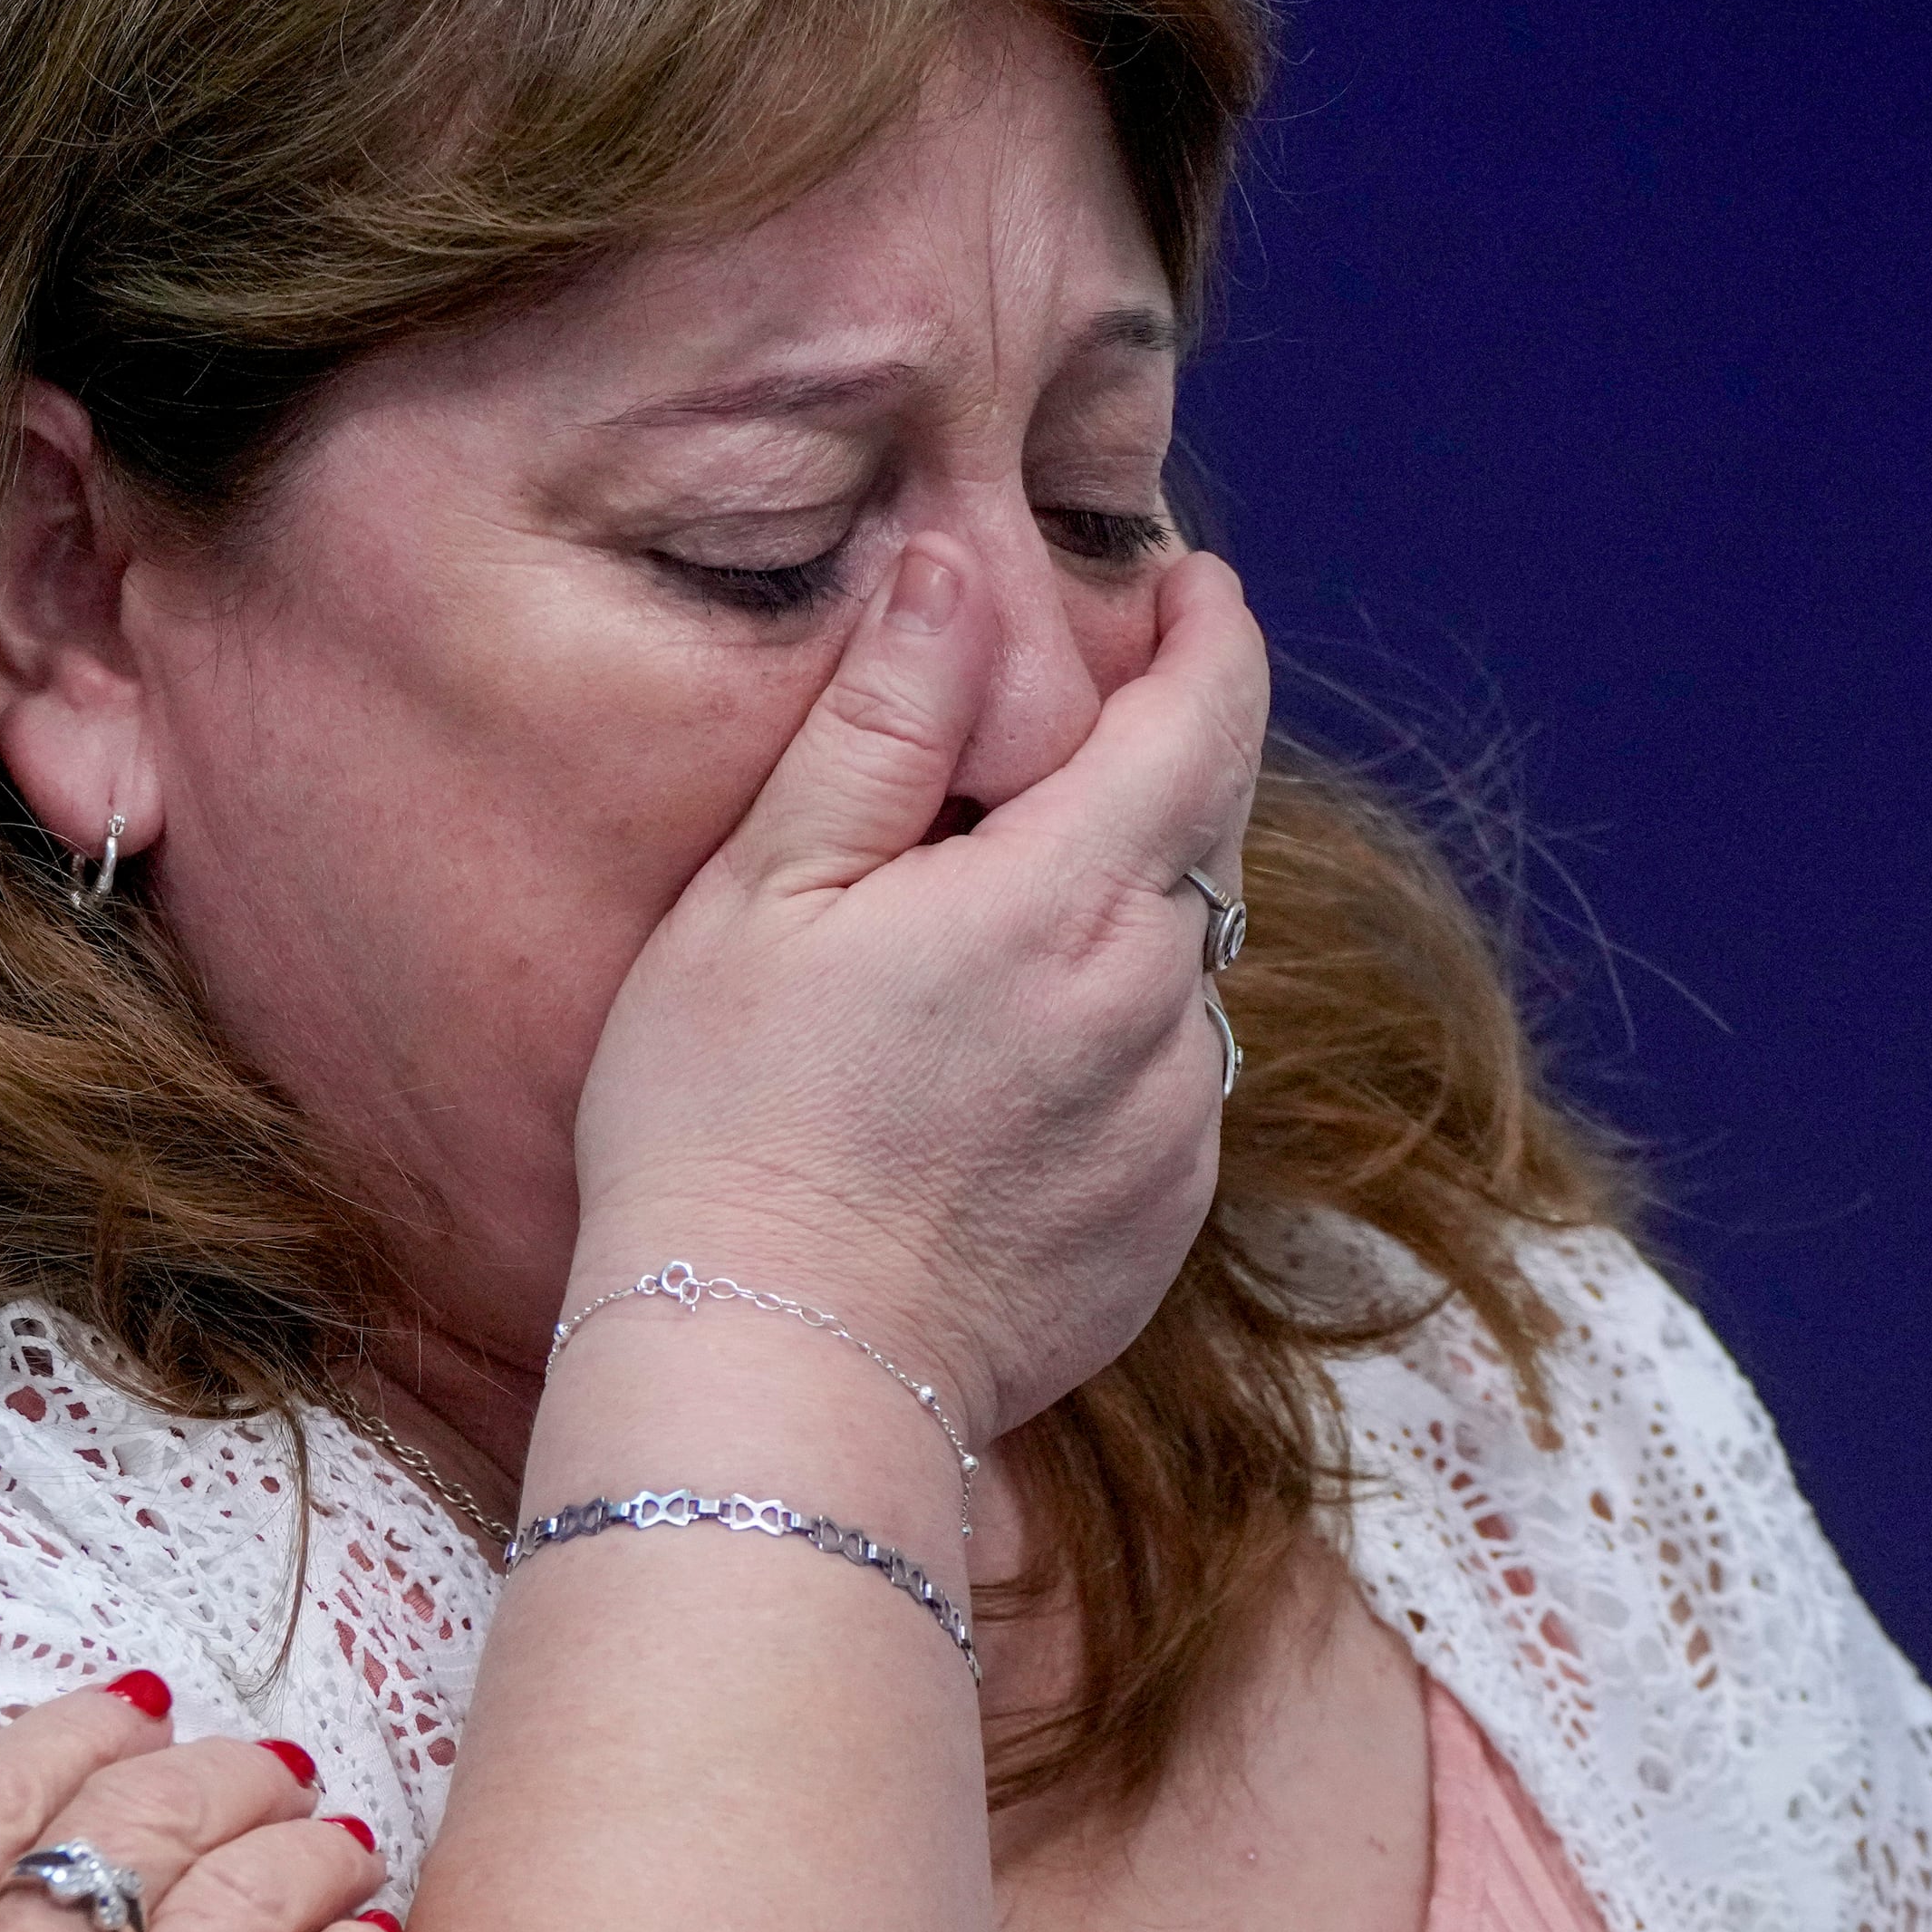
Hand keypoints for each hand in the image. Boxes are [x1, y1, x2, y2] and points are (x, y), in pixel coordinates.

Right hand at [562, 538, 1265, 1445]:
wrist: (774, 1363)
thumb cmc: (724, 1117)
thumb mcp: (762, 892)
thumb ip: (878, 723)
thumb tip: (954, 568)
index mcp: (1062, 898)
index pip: (1200, 719)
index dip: (1207, 635)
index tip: (1185, 586)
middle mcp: (1155, 1003)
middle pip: (1205, 833)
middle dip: (1154, 762)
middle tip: (1054, 741)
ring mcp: (1175, 1122)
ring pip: (1187, 960)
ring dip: (1123, 909)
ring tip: (992, 926)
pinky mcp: (1164, 1217)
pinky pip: (1168, 1080)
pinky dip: (1109, 1035)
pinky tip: (992, 1071)